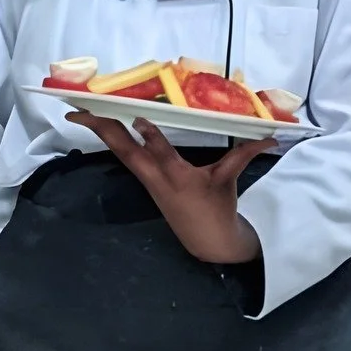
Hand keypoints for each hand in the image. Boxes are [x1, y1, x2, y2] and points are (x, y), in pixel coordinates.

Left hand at [68, 112, 268, 263]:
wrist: (207, 240)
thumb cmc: (217, 208)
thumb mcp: (229, 179)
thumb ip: (244, 154)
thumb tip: (270, 137)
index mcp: (178, 177)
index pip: (161, 153)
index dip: (150, 136)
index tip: (138, 118)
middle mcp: (156, 177)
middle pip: (124, 150)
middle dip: (103, 130)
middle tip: (81, 110)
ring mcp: (148, 180)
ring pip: (121, 153)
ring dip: (103, 133)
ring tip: (85, 114)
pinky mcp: (148, 182)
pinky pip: (128, 158)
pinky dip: (116, 141)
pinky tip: (108, 131)